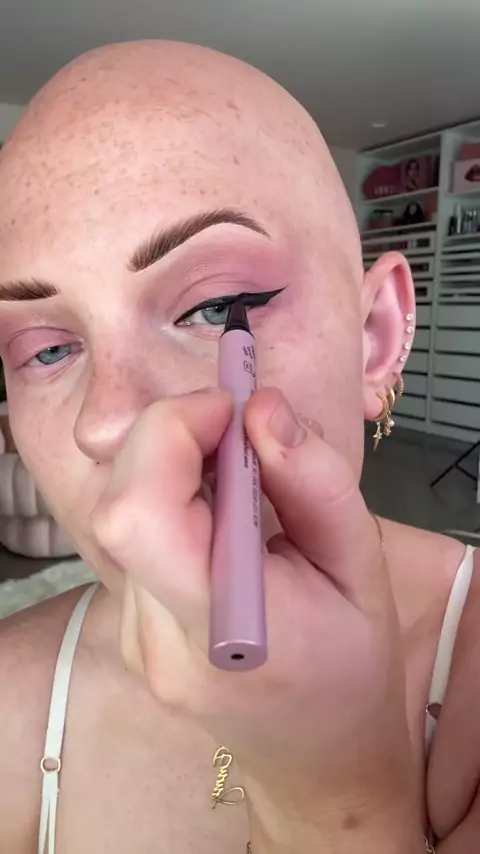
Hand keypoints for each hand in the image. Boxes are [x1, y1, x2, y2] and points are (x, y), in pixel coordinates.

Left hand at [91, 388, 420, 850]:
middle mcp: (159, 640)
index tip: (231, 410)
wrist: (318, 758)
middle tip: (237, 432)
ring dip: (171, 468)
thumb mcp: (363, 567)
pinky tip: (220, 522)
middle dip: (170, 437)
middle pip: (119, 505)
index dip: (171, 435)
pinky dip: (171, 502)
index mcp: (226, 629)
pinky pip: (134, 538)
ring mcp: (135, 640)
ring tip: (240, 485)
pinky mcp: (128, 629)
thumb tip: (262, 408)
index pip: (142, 514)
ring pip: (120, 514)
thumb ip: (316, 483)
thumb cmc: (352, 665)